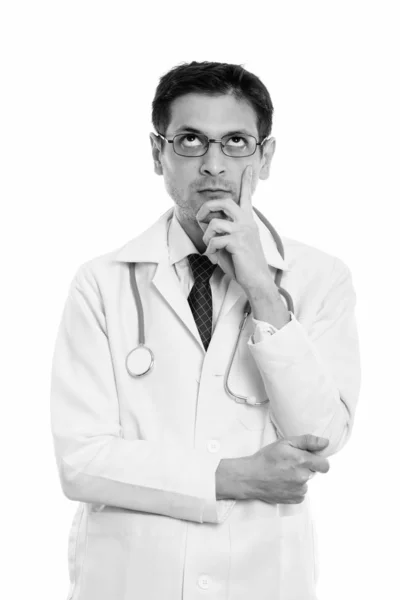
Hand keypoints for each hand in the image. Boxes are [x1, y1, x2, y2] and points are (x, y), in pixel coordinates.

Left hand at [195, 166, 272, 292]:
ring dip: (206, 234)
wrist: (256, 280)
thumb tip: (206, 222)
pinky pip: (214, 240)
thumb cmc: (243, 263)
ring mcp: (243, 231)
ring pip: (215, 222)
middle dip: (207, 208)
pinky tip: (214, 255)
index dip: (246, 181)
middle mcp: (247, 222)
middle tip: (200, 217)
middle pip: (224, 202)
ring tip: (209, 245)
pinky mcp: (238, 242)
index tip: (248, 166)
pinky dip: (210, 248)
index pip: (247, 197)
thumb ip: (221, 230)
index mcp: (247, 220)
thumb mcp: (231, 243)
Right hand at [239, 434, 329, 503]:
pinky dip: (294, 488)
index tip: (310, 458)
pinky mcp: (295, 499)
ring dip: (299, 478)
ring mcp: (300, 490)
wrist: (251, 477)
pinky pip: (301, 492)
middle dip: (306, 468)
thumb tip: (325, 443)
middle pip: (314, 472)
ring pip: (307, 482)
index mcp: (302, 461)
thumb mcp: (284, 443)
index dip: (318, 460)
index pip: (325, 465)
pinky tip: (283, 482)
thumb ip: (307, 441)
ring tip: (284, 473)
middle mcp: (303, 477)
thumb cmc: (266, 458)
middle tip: (291, 464)